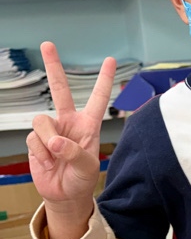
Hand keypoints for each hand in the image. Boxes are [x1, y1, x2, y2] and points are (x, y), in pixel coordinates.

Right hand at [26, 42, 115, 238]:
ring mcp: (51, 130)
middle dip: (54, 66)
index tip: (110, 60)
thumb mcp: (87, 168)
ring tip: (56, 158)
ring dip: (48, 141)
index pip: (97, 97)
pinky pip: (33, 139)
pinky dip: (40, 153)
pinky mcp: (35, 140)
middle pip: (60, 89)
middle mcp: (69, 122)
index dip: (103, 79)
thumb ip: (75, 153)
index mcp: (88, 124)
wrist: (64, 194)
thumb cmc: (81, 179)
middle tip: (47, 44)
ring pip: (42, 120)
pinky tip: (47, 163)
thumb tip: (55, 142)